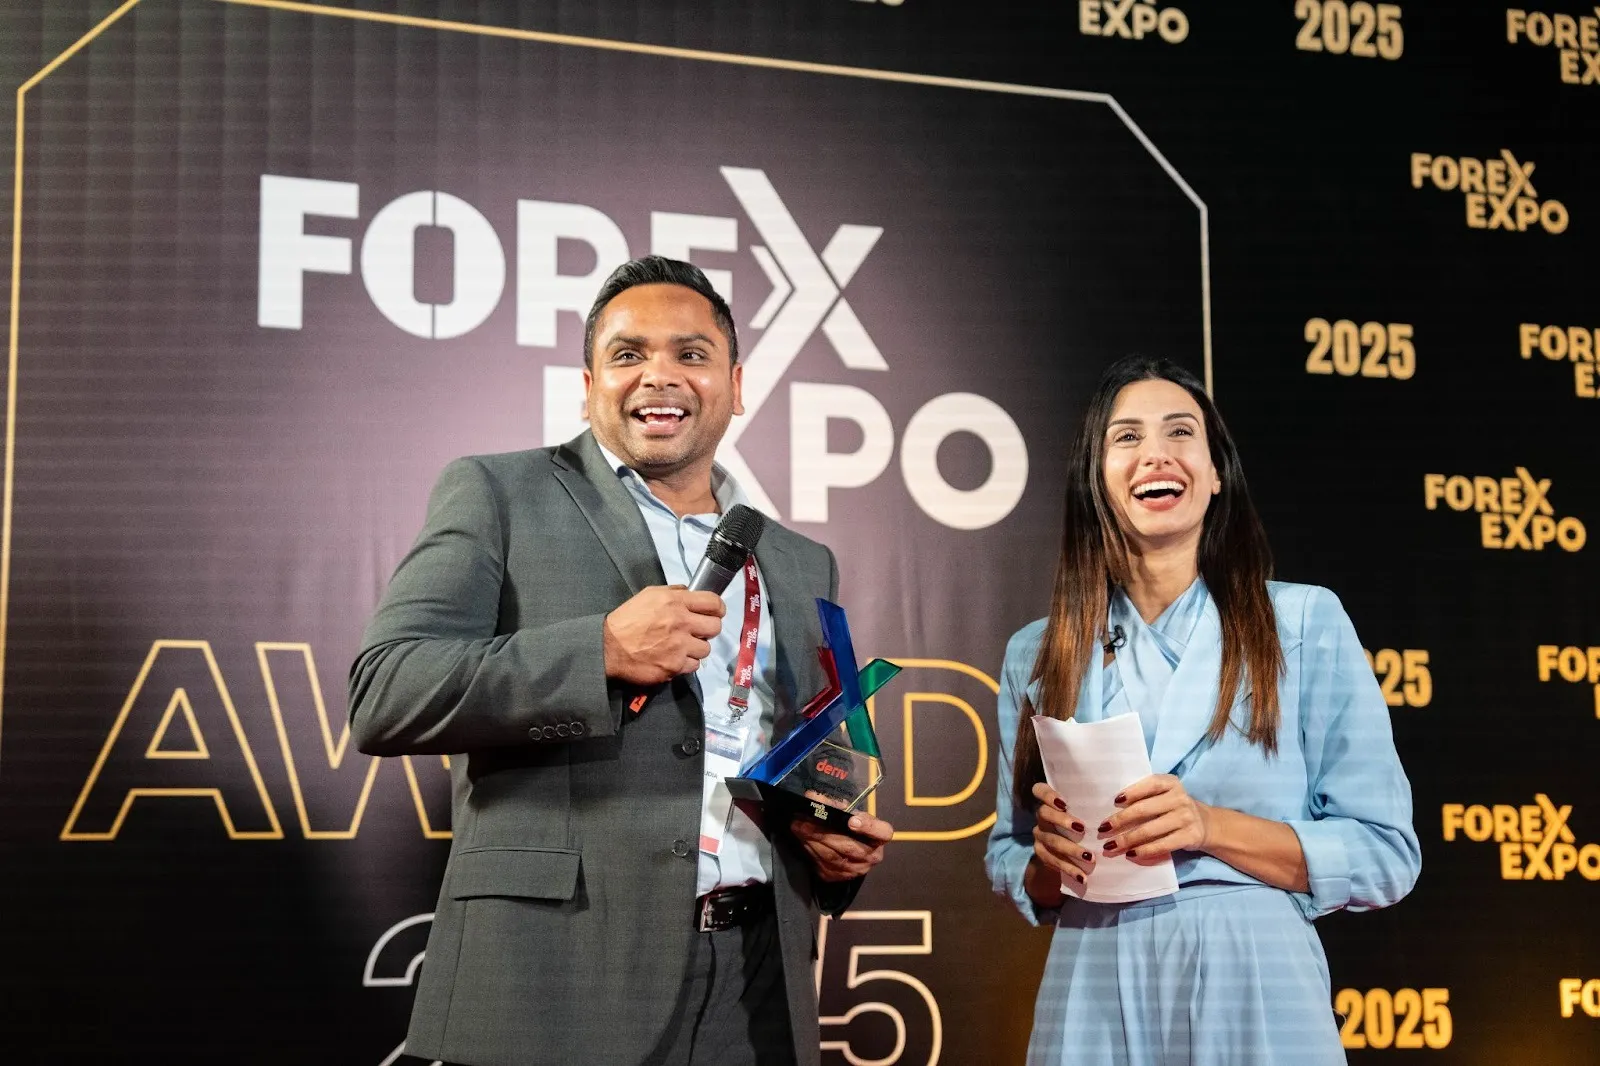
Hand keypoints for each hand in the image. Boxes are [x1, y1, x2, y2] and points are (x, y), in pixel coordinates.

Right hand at [602, 585, 725, 684]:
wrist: (608, 647)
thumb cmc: (627, 619)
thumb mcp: (648, 595)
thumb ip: (673, 592)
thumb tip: (690, 592)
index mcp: (675, 602)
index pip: (713, 603)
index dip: (718, 608)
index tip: (715, 613)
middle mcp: (681, 623)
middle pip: (715, 627)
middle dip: (709, 629)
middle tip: (698, 631)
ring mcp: (679, 646)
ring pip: (706, 649)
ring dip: (696, 648)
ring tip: (682, 646)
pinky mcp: (674, 666)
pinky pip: (694, 665)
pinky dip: (686, 663)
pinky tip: (674, 658)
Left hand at [791, 812, 893, 881]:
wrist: (848, 848)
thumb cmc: (851, 826)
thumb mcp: (849, 812)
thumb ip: (835, 805)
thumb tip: (813, 798)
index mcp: (880, 837)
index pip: (882, 832)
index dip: (868, 827)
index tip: (852, 821)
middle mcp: (872, 857)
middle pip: (848, 846)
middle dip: (822, 832)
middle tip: (803, 820)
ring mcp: (855, 870)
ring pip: (831, 856)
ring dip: (811, 840)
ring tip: (797, 827)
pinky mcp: (838, 877)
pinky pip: (822, 864)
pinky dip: (809, 850)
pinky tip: (802, 839)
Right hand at [1030, 782, 1094, 889]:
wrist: (1066, 851)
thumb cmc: (1084, 824)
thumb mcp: (1085, 813)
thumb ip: (1091, 808)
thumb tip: (1119, 799)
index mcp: (1050, 802)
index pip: (1040, 790)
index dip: (1048, 795)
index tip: (1063, 802)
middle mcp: (1041, 817)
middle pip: (1044, 813)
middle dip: (1062, 820)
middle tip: (1082, 828)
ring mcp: (1039, 835)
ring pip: (1051, 840)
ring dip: (1071, 849)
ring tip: (1090, 857)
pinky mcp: (1041, 853)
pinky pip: (1052, 861)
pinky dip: (1069, 868)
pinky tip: (1082, 876)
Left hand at [1100, 773, 1211, 862]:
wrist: (1206, 824)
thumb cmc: (1175, 807)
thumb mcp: (1165, 795)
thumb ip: (1146, 796)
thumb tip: (1114, 808)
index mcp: (1171, 783)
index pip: (1149, 784)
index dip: (1131, 792)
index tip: (1114, 802)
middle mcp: (1180, 798)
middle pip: (1144, 810)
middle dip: (1120, 820)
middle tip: (1103, 829)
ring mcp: (1186, 818)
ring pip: (1150, 830)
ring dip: (1127, 840)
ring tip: (1110, 846)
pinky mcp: (1190, 837)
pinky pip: (1162, 845)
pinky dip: (1144, 851)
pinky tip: (1131, 854)